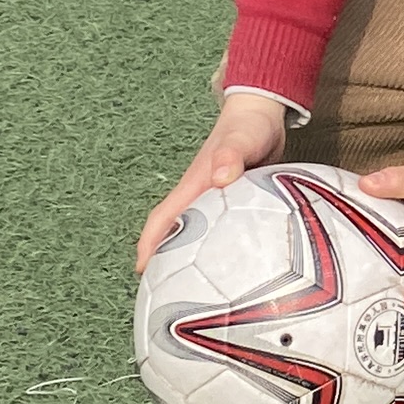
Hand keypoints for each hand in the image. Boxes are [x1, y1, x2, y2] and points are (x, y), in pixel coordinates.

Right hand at [135, 90, 290, 274]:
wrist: (260, 112)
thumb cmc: (248, 125)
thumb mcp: (241, 138)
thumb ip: (231, 155)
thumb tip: (221, 177)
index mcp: (195, 184)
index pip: (164, 217)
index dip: (150, 243)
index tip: (142, 270)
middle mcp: (200, 195)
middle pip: (175, 232)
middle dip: (164, 260)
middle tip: (165, 291)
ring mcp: (214, 199)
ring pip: (196, 234)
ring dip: (189, 257)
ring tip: (194, 289)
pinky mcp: (232, 202)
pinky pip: (219, 230)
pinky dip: (216, 248)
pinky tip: (230, 266)